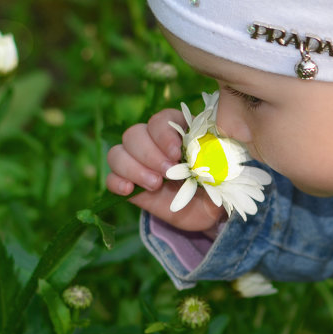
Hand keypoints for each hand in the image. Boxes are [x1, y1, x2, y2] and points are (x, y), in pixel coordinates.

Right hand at [106, 109, 224, 233]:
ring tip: (155, 185)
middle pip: (134, 133)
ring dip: (133, 168)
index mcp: (178, 131)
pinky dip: (116, 182)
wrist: (208, 213)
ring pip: (118, 152)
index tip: (176, 154)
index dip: (164, 135)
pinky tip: (129, 191)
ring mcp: (138, 162)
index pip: (161, 120)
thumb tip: (208, 159)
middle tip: (167, 173)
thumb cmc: (215, 186)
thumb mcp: (221, 176)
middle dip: (149, 154)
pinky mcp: (129, 183)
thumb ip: (215, 166)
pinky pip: (111, 177)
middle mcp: (154, 143)